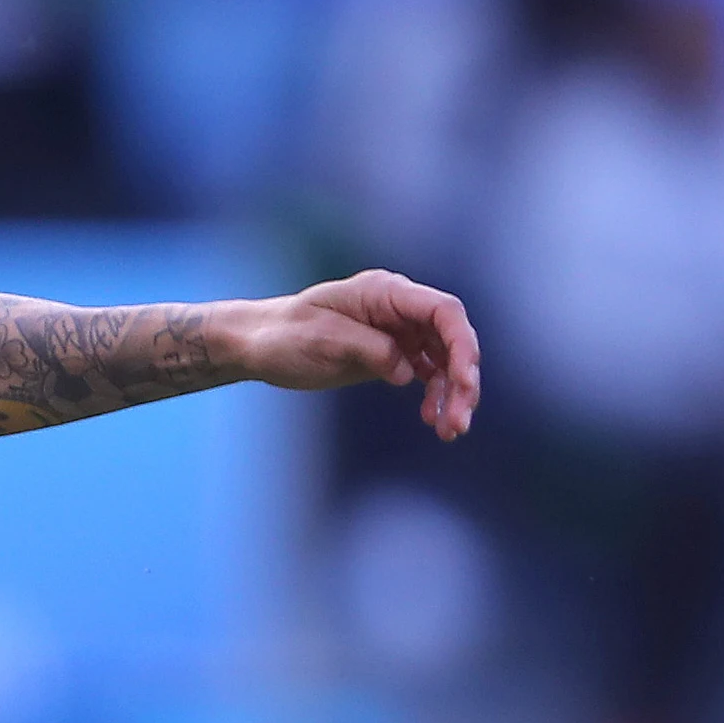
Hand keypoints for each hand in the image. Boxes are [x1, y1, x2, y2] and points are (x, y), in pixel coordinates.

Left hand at [233, 270, 481, 439]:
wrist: (258, 345)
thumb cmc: (283, 336)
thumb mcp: (322, 340)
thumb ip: (369, 350)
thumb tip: (409, 372)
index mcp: (384, 293)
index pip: (442, 310)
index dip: (461, 343)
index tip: (465, 380)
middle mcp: (398, 308)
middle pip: (450, 338)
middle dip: (462, 378)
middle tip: (460, 419)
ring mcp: (397, 330)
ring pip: (443, 359)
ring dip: (452, 393)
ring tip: (450, 430)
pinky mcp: (391, 353)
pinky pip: (426, 372)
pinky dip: (434, 396)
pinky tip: (432, 420)